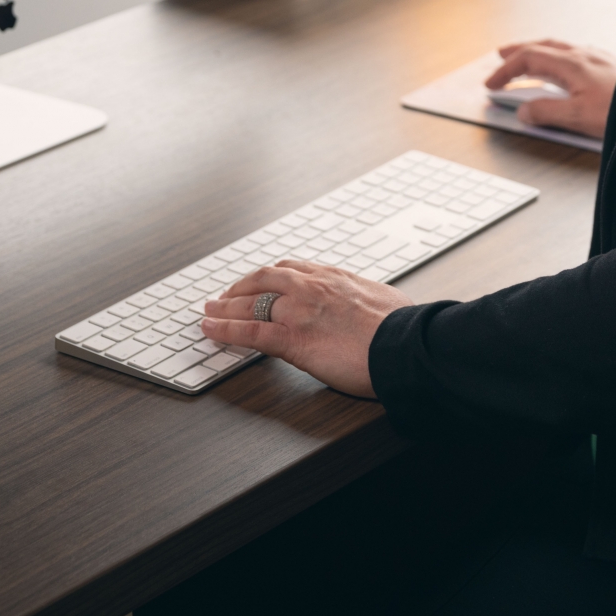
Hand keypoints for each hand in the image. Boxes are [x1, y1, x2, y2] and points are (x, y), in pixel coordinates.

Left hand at [202, 261, 413, 397]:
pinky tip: (209, 330)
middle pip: (264, 280)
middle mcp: (312, 287)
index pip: (291, 270)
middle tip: (224, 295)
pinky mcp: (292, 338)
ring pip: (250, 303)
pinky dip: (225, 329)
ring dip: (224, 307)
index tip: (258, 281)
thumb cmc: (403, 329)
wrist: (405, 345)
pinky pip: (249, 331)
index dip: (268, 277)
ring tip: (209, 311)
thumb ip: (366, 301)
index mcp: (335, 277)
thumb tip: (374, 309)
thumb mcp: (384, 301)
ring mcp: (299, 311)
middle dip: (240, 287)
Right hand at [484, 39, 615, 138]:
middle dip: (518, 52)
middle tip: (500, 57)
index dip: (506, 70)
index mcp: (571, 63)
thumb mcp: (577, 118)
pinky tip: (563, 68)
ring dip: (538, 52)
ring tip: (527, 60)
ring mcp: (598, 58)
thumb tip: (524, 110)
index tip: (491, 83)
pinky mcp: (609, 66)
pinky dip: (557, 57)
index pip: (528, 58)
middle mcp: (584, 55)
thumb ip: (546, 112)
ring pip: (559, 48)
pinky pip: (574, 54)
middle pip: (542, 46)